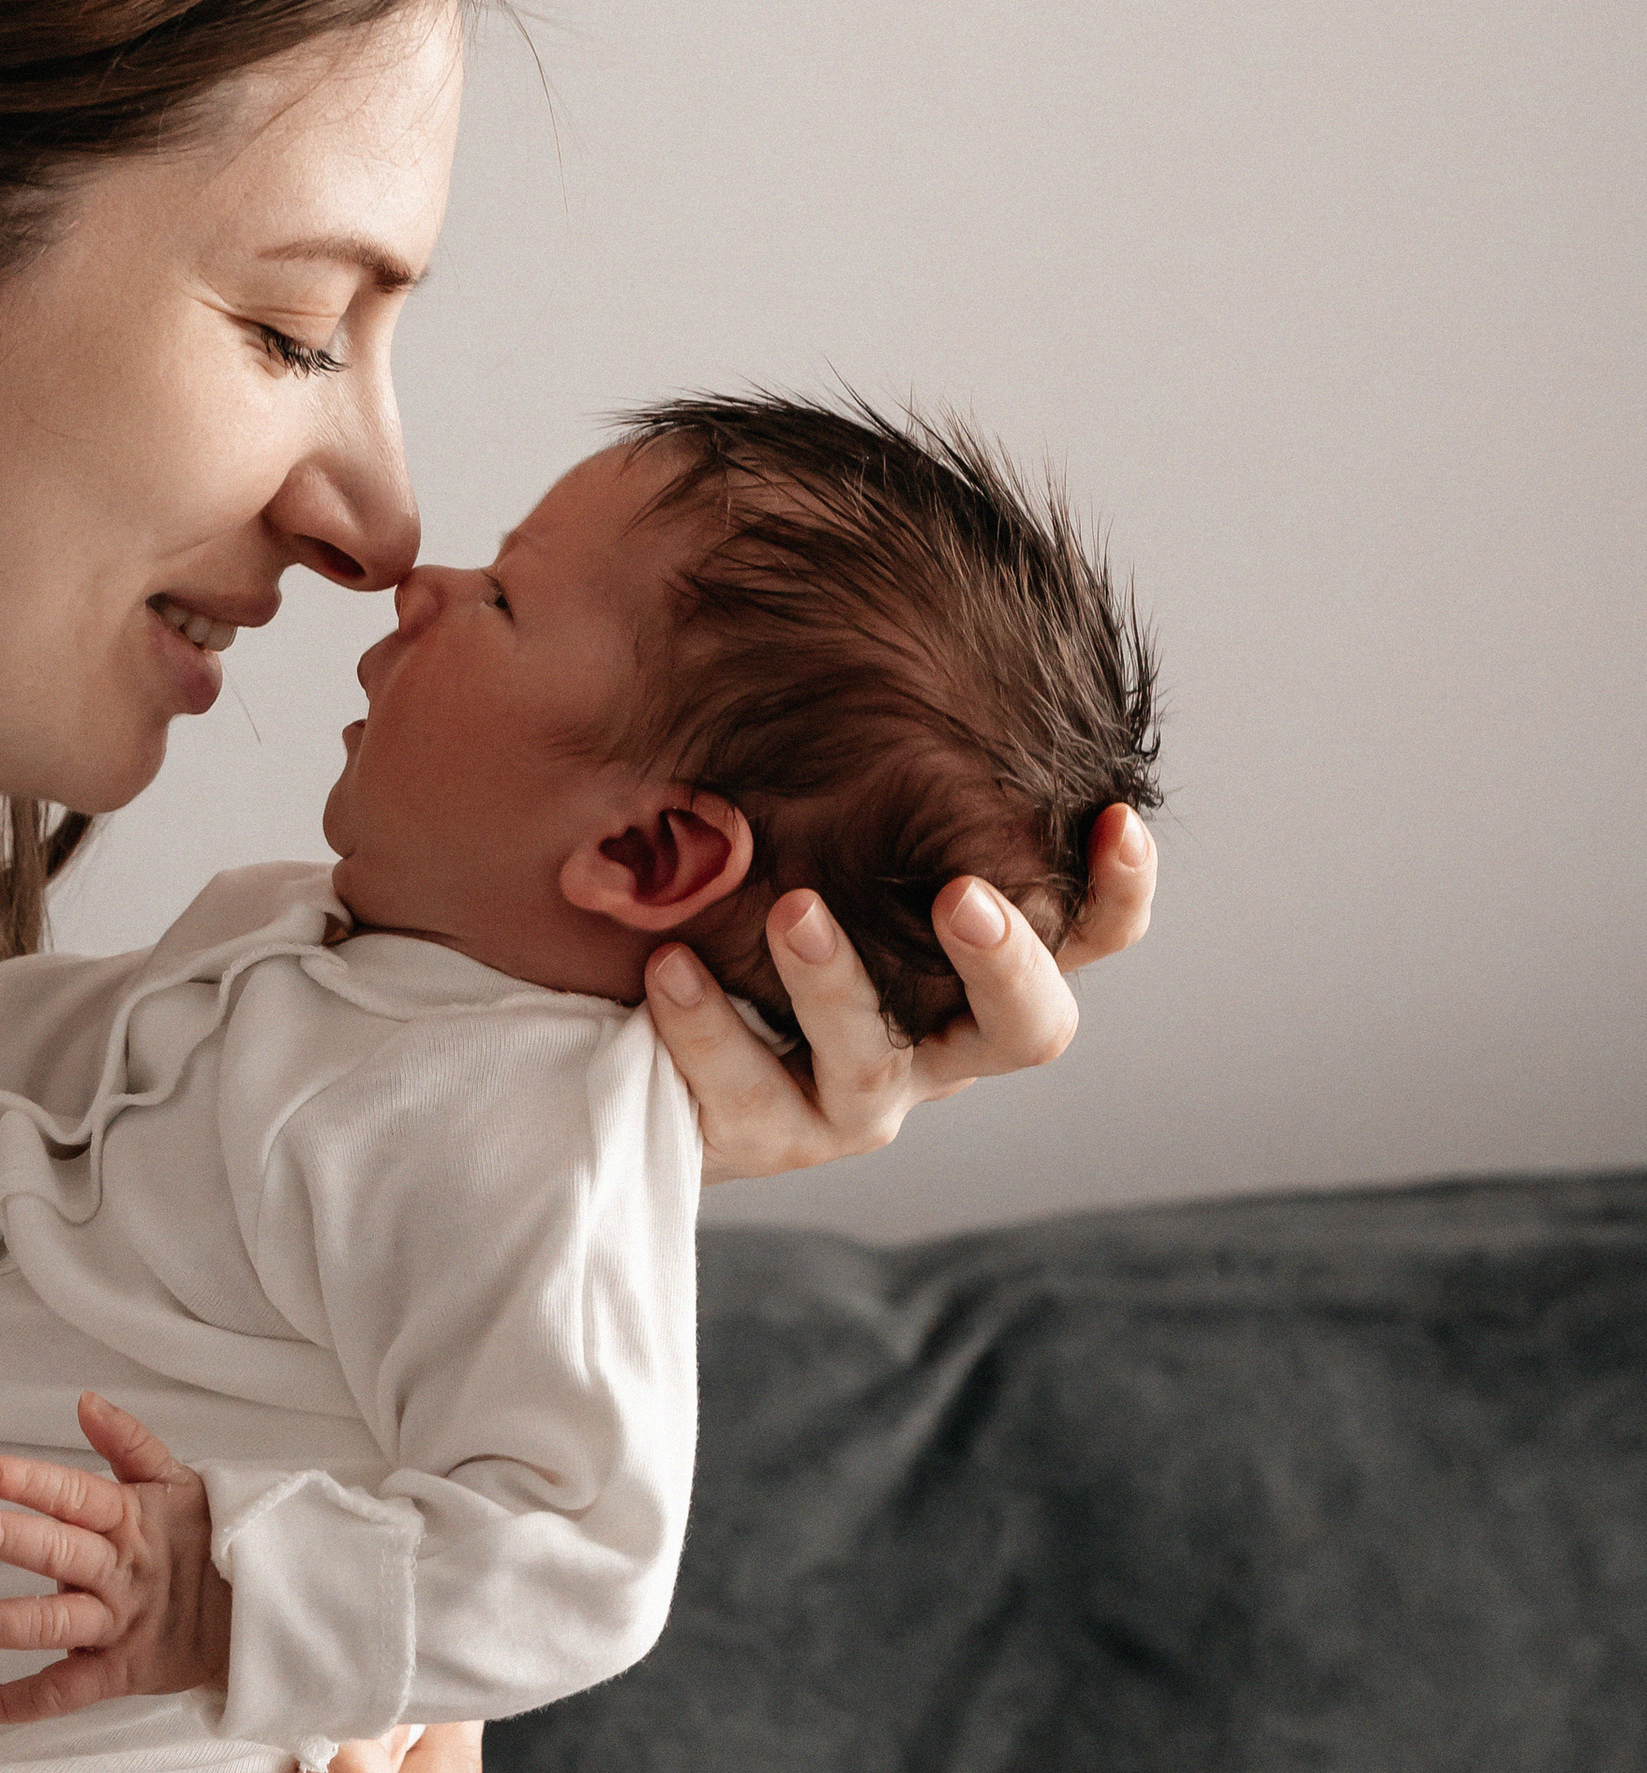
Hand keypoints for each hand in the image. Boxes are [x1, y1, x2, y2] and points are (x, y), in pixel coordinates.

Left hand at [0, 1392, 232, 1725]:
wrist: (257, 1614)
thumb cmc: (204, 1540)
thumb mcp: (177, 1483)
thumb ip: (129, 1442)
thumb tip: (86, 1400)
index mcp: (131, 1520)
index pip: (75, 1495)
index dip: (30, 1482)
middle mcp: (120, 1572)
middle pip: (58, 1553)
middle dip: (5, 1539)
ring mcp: (118, 1624)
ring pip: (53, 1624)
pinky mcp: (119, 1673)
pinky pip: (66, 1692)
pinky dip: (19, 1702)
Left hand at [646, 800, 1157, 1180]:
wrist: (654, 1029)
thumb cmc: (759, 893)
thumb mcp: (820, 827)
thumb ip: (871, 778)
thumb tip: (886, 636)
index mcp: (979, 970)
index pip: (1088, 937)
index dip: (1119, 890)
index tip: (1114, 819)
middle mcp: (943, 1046)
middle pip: (1029, 1029)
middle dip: (1003, 962)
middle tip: (962, 896)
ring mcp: (860, 1100)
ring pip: (875, 1062)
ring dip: (836, 983)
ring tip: (791, 907)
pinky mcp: (771, 1137)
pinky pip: (751, 1093)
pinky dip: (713, 1026)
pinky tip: (675, 963)